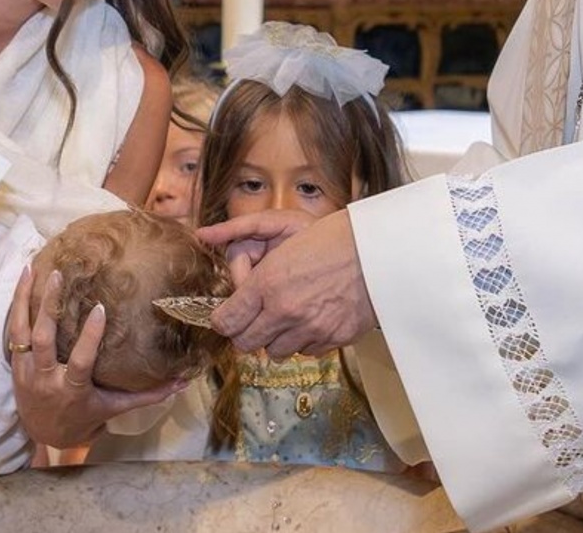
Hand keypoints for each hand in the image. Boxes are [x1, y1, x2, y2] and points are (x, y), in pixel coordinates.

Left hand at [6, 265, 184, 447]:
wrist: (43, 432)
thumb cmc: (83, 416)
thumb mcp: (113, 408)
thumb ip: (146, 396)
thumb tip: (182, 383)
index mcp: (72, 389)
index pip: (79, 361)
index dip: (89, 337)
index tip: (100, 309)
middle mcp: (46, 378)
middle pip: (43, 340)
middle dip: (49, 308)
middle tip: (59, 276)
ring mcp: (26, 369)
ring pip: (22, 331)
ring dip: (25, 299)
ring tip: (32, 268)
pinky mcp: (15, 361)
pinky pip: (13, 330)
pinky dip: (17, 304)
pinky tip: (24, 279)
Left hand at [208, 211, 376, 358]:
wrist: (377, 251)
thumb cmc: (328, 237)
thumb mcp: (279, 230)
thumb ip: (240, 242)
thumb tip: (205, 241)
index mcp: (267, 284)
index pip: (227, 321)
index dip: (223, 320)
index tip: (227, 316)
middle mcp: (285, 311)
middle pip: (245, 343)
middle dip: (245, 332)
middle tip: (253, 318)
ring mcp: (310, 328)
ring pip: (274, 352)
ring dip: (274, 338)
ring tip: (284, 317)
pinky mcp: (334, 338)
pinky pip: (305, 351)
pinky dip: (303, 340)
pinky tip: (310, 319)